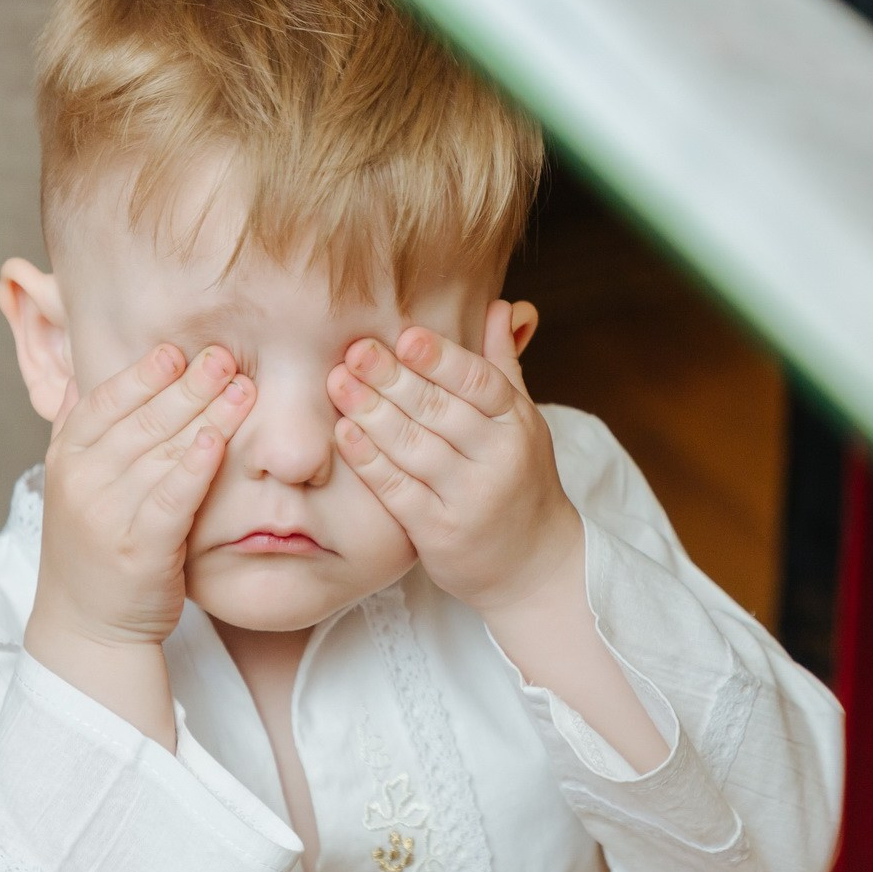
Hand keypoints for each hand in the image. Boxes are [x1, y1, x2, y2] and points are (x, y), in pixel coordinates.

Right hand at [31, 344, 255, 648]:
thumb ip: (74, 429)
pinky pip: (171, 498)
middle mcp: (82, 481)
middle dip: (188, 385)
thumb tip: (76, 372)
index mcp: (66, 458)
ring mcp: (107, 514)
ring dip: (206, 415)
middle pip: (142, 420)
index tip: (178, 351)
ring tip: (242, 388)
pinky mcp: (139, 548)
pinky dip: (195, 467)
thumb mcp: (73, 483)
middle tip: (225, 357)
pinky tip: (217, 441)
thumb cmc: (92, 546)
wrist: (86, 624)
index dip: (144, 374)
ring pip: (163, 452)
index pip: (105, 401)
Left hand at [328, 301, 583, 611]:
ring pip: (414, 447)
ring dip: (372, 412)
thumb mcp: (523, 423)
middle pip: (439, 410)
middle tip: (354, 351)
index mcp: (518, 424)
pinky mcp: (440, 532)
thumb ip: (503, 365)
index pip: (480, 382)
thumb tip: (499, 305)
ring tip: (338, 383)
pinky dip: (369, 460)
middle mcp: (499, 459)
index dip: (441, 358)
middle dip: (392, 378)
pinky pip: (397, 489)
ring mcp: (469, 498)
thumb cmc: (521, 483)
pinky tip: (344, 434)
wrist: (534, 566)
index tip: (404, 335)